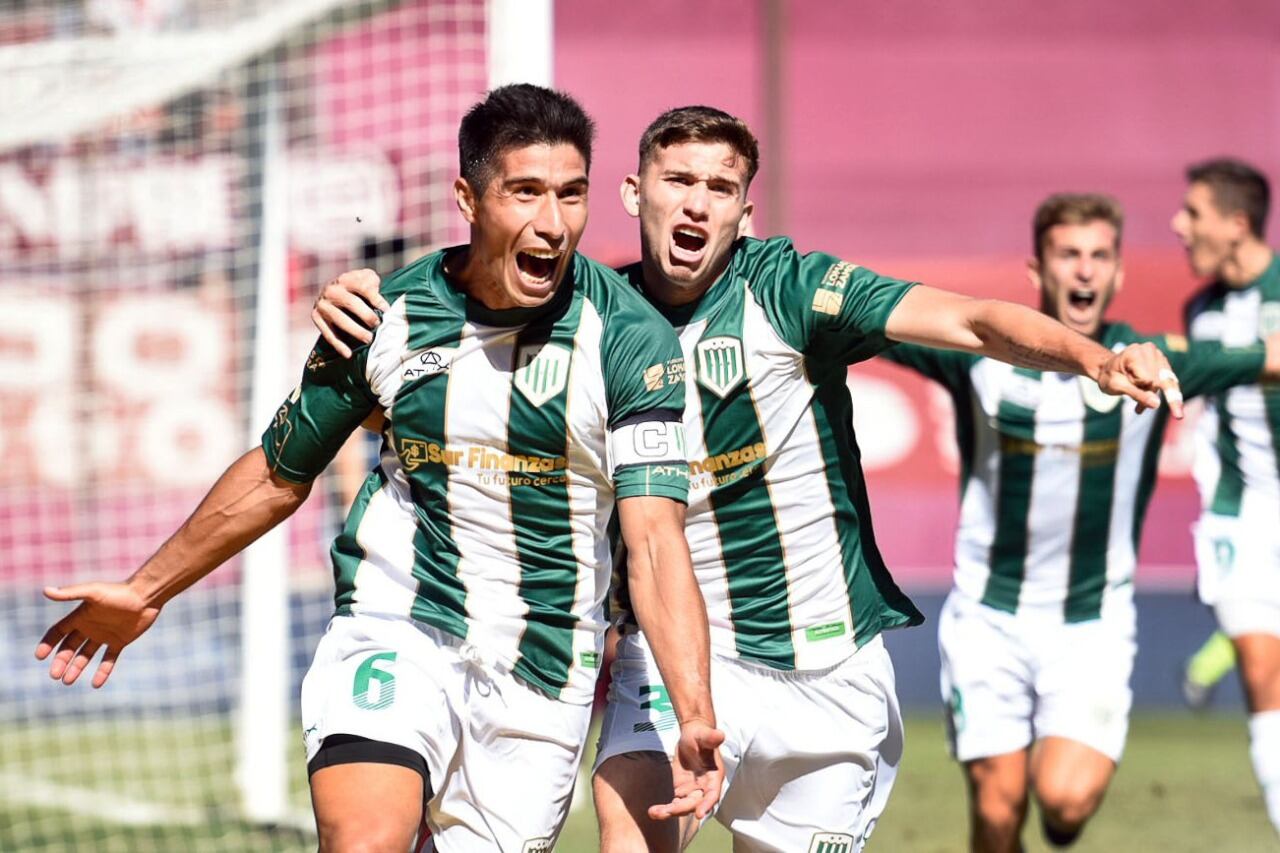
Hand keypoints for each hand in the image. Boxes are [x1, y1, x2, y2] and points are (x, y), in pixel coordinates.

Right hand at [35, 582, 161, 687]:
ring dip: (76, 668)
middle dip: (61, 661)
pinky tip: (95, 684)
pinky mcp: (120, 641)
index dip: (48, 643)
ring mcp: (105, 635)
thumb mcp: (93, 592)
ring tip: (67, 681)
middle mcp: (90, 627)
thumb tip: (45, 591)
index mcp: (80, 616)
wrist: (146, 596)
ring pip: (86, 655)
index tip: (40, 657)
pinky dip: (102, 672)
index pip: (58, 632)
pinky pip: (108, 660)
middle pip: (69, 647)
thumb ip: (70, 593)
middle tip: (55, 676)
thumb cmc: (119, 592)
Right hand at [312, 269, 389, 357]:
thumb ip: (374, 283)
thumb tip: (381, 303)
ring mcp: (323, 304)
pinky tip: (348, 354)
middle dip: (366, 315)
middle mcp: (332, 290)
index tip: (386, 310)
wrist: (332, 291)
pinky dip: (338, 345)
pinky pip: (327, 333)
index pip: (362, 287)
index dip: (375, 298)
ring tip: (369, 339)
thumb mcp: (366, 279)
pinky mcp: (316, 317)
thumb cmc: (357, 287)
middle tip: (377, 325)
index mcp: (346, 279)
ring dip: (355, 331)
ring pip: (339, 319)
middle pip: (351, 303)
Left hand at [648, 718, 724, 821]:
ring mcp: (693, 791)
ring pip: (683, 806)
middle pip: (695, 803)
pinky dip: (665, 808)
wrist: (692, 736)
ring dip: (670, 812)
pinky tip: (654, 811)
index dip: (707, 804)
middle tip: (668, 811)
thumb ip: (711, 737)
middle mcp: (705, 788)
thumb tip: (720, 735)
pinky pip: (674, 803)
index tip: (699, 814)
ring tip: (654, 813)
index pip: (712, 794)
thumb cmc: (701, 734)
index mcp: (714, 777)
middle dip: (682, 809)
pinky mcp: (681, 790)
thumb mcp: (705, 735)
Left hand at [1096, 342, 1183, 417]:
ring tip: (1137, 396)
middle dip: (1148, 393)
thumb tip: (1157, 404)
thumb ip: (1137, 395)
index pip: (1148, 380)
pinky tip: (1147, 397)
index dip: (1138, 388)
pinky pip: (1168, 381)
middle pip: (1160, 381)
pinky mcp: (1163, 361)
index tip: (1127, 383)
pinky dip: (1156, 390)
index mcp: (1135, 353)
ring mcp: (1158, 354)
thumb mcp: (1117, 387)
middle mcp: (1149, 350)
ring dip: (1152, 393)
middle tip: (1135, 404)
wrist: (1107, 369)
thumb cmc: (1108, 377)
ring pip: (1166, 382)